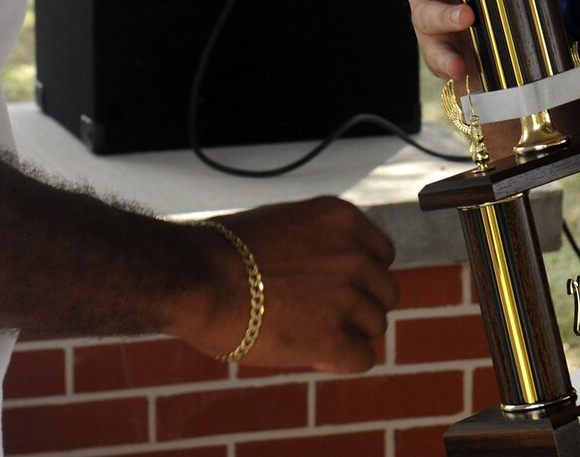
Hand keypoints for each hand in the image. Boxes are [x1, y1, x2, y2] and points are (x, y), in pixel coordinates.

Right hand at [181, 196, 398, 373]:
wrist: (195, 278)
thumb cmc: (222, 253)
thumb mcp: (282, 225)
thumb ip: (318, 243)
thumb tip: (330, 273)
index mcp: (342, 218)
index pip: (382, 254)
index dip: (360, 276)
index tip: (335, 289)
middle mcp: (354, 253)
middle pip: (384, 291)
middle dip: (358, 306)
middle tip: (321, 317)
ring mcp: (348, 295)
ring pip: (375, 325)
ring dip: (347, 334)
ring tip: (308, 336)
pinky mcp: (336, 336)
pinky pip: (362, 359)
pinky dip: (339, 362)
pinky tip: (313, 357)